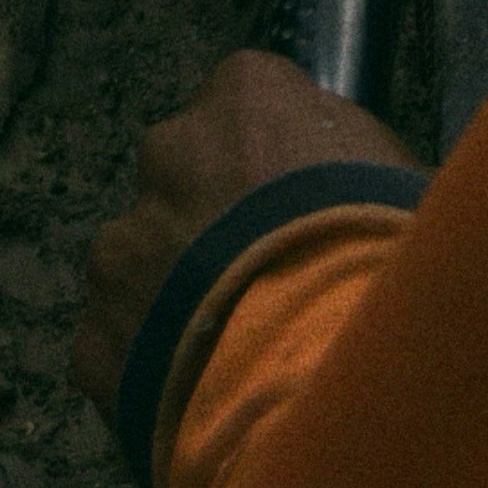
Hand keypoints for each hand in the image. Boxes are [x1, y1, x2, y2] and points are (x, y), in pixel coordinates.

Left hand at [70, 47, 420, 413]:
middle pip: (183, 170)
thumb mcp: (393, 174)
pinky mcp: (94, 337)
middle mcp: (169, 151)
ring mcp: (122, 246)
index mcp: (246, 94)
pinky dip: (152, 364)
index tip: (297, 195)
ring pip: (141, 258)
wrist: (315, 372)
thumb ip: (341, 156)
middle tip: (261, 271)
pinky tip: (201, 394)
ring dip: (174, 289)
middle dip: (210, 214)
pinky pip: (121, 342)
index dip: (272, 153)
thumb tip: (332, 170)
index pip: (248, 98)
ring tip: (231, 344)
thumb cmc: (375, 253)